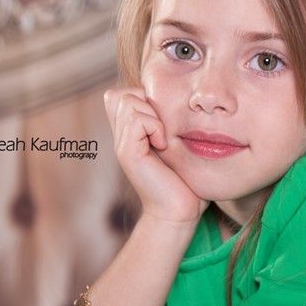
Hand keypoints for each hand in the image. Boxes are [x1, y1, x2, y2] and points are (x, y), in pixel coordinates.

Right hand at [104, 87, 207, 224]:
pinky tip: (163, 145)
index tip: (161, 120)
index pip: (120, 94)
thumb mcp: (177, 145)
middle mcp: (121, 137)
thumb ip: (169, 124)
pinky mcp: (127, 154)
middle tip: (162, 127)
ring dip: (153, 115)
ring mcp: (122, 145)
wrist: (178, 212)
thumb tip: (183, 101)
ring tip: (163, 138)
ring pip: (128, 101)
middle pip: (120, 93)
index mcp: (130, 134)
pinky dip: (155, 127)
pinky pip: (137, 120)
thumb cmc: (185, 181)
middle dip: (145, 101)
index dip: (140, 96)